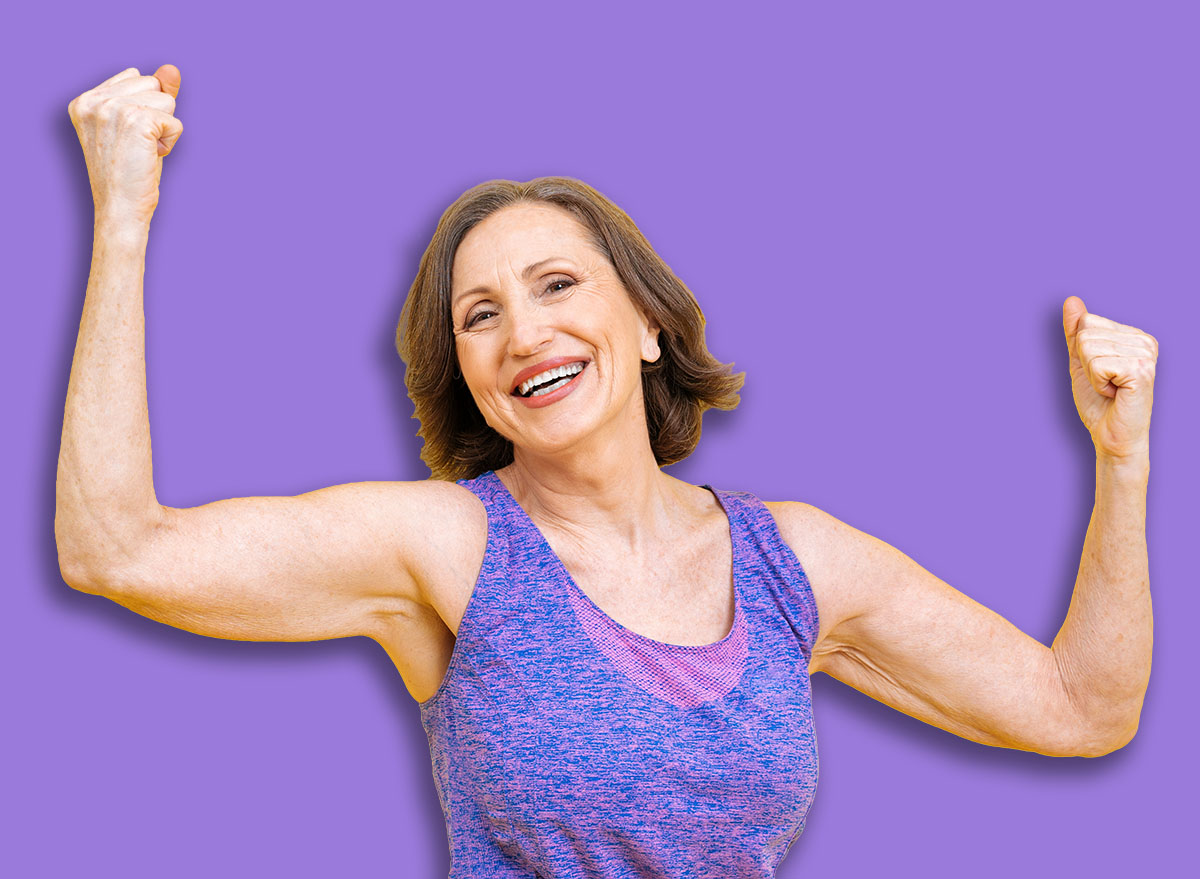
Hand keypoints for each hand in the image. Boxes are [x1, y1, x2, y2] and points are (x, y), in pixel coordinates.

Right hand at [68, 64, 182, 226]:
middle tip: (137, 146)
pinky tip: (151, 156)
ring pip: (166, 100)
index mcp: (84, 100)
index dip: (144, 108)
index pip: (135, 77)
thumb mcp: (137, 127)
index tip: (127, 137)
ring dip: (164, 129)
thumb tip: (172, 69)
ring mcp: (113, 108)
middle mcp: (94, 100)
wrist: (119, 208)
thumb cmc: (129, 172)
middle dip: (156, 116)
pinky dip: (171, 141)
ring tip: (143, 151)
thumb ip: (152, 94)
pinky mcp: (137, 120)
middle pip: (153, 84)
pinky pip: (174, 121)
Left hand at [1062, 296, 1156, 461]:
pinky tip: (1115, 393)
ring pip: (1089, 347)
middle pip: (1086, 333)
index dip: (1082, 352)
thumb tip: (1072, 301)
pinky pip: (1096, 364)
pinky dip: (1097, 383)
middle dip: (1086, 363)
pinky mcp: (1141, 370)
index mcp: (1134, 335)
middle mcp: (1145, 340)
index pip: (1087, 322)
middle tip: (1105, 383)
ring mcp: (1146, 354)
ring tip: (1111, 389)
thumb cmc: (1099, 402)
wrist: (1112, 436)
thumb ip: (1076, 332)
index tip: (1101, 372)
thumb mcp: (1081, 362)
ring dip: (1092, 375)